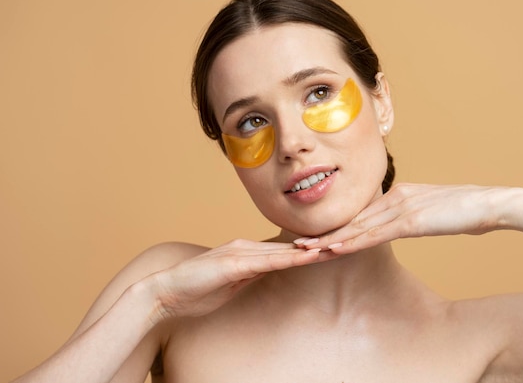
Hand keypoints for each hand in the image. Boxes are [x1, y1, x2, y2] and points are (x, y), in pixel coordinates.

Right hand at [147, 239, 334, 321]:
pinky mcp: (233, 263)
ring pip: (282, 251)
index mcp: (245, 252)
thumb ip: (249, 275)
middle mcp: (245, 247)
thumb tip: (268, 273)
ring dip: (311, 250)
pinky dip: (289, 257)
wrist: (165, 292)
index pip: (283, 251)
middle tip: (344, 242)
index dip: (308, 250)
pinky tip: (307, 256)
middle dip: (317, 246)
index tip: (331, 250)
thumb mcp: (231, 284)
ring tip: (336, 246)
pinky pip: (267, 261)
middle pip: (288, 247)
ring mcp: (239, 253)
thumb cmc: (195, 290)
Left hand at [301, 183, 506, 253]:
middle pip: (353, 219)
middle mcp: (395, 197)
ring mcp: (401, 207)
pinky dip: (351, 242)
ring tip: (304, 250)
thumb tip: (406, 222)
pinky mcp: (411, 220)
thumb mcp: (435, 211)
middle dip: (324, 234)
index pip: (363, 214)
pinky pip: (374, 234)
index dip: (338, 226)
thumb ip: (416, 214)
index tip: (317, 236)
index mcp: (400, 193)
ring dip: (329, 240)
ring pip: (357, 227)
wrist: (492, 204)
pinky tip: (334, 250)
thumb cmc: (468, 210)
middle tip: (298, 244)